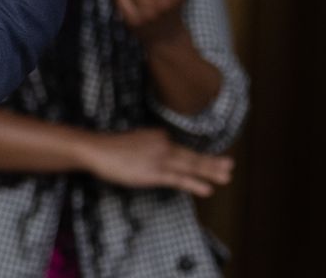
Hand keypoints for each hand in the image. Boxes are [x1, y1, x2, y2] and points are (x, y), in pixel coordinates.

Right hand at [80, 127, 232, 196]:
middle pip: (191, 155)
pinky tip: (208, 190)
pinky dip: (195, 184)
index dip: (198, 158)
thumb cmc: (109, 148)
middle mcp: (163, 145)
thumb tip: (155, 157)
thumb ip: (148, 148)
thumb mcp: (134, 143)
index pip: (181, 149)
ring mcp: (159, 159)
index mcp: (158, 136)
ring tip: (226, 177)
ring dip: (210, 172)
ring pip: (190, 166)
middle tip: (230, 166)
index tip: (213, 161)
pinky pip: (179, 180)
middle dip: (212, 162)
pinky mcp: (154, 173)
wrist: (95, 148)